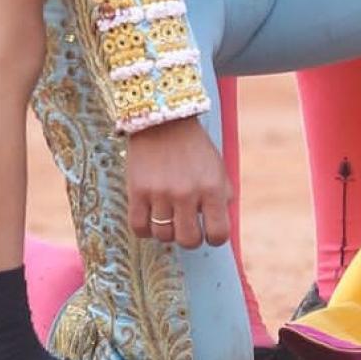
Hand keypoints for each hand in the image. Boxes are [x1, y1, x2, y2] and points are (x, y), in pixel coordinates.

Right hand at [126, 116, 231, 249]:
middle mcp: (187, 193)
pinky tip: (150, 216)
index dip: (215, 238)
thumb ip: (223, 197)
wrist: (163, 119)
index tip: (209, 232)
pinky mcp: (138, 191)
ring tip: (168, 215)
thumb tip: (220, 227)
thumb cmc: (193, 146)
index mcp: (211, 188)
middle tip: (186, 225)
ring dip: (166, 230)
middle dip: (190, 238)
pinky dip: (145, 228)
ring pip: (163, 236)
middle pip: (189, 240)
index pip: (219, 234)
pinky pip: (139, 228)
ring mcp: (160, 193)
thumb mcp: (217, 168)